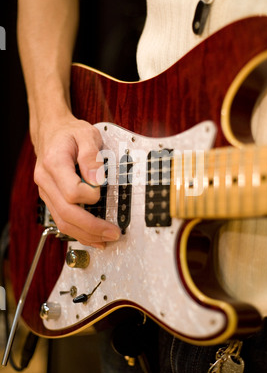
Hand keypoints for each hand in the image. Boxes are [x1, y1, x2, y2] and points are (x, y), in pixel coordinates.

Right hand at [33, 113, 119, 247]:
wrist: (51, 132)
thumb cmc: (70, 133)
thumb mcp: (86, 134)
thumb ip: (91, 155)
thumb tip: (97, 179)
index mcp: (54, 163)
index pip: (71, 191)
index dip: (90, 196)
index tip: (102, 190)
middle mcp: (46, 181)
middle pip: (66, 213)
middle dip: (92, 227)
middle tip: (113, 233)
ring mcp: (46, 192)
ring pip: (62, 222)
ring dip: (86, 235)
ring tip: (106, 240)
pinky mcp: (51, 198)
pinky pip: (62, 220)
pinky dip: (78, 232)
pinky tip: (93, 238)